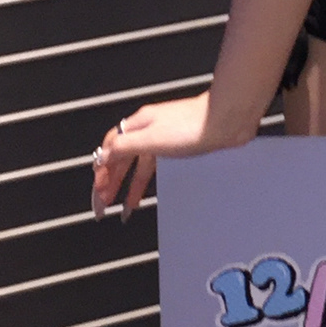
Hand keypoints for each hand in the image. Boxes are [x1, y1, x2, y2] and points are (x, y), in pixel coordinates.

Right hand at [90, 94, 249, 221]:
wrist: (226, 119)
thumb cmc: (193, 125)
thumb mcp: (151, 139)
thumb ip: (125, 147)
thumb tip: (103, 156)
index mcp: (138, 125)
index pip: (110, 150)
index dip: (101, 173)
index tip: (99, 194)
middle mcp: (148, 129)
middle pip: (122, 159)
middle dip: (111, 183)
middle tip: (104, 205)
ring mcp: (164, 137)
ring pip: (139, 165)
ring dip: (130, 186)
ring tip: (126, 207)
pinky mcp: (179, 144)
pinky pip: (155, 166)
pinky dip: (147, 181)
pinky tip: (149, 191)